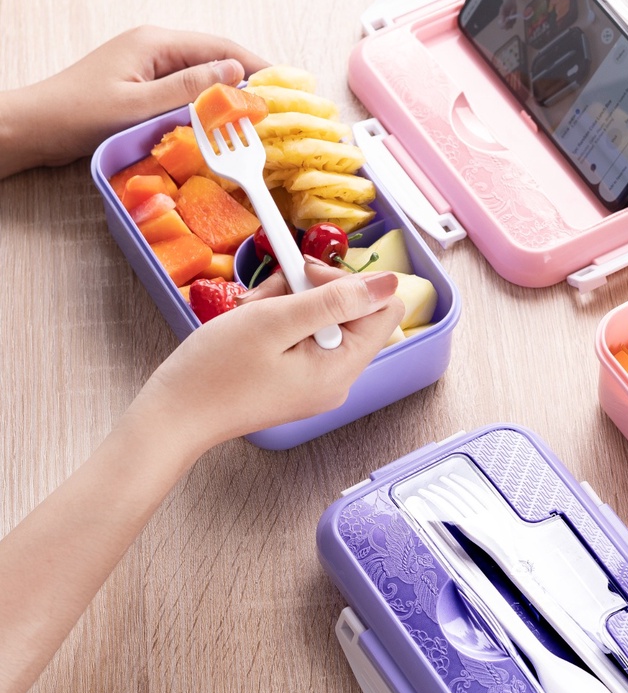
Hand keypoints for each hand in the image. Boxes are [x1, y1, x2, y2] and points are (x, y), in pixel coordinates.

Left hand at [0, 26, 269, 177]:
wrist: (38, 126)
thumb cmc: (83, 115)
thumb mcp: (141, 103)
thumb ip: (189, 88)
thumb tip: (234, 71)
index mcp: (157, 43)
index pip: (220, 47)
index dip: (257, 65)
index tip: (286, 86)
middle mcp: (155, 48)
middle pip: (215, 59)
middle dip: (248, 80)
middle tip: (279, 106)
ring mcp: (149, 66)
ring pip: (202, 77)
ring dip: (229, 95)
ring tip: (258, 118)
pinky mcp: (144, 86)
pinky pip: (187, 91)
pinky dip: (208, 105)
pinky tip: (222, 124)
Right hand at [125, 259, 403, 456]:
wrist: (174, 417)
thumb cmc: (214, 373)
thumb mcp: (274, 322)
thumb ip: (333, 300)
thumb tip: (387, 283)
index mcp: (341, 368)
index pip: (385, 308)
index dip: (351, 282)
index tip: (306, 276)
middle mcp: (338, 379)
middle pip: (351, 312)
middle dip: (310, 291)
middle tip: (268, 294)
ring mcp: (318, 382)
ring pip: (322, 320)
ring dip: (287, 304)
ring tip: (252, 312)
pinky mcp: (298, 381)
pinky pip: (303, 337)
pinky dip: (279, 322)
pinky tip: (250, 326)